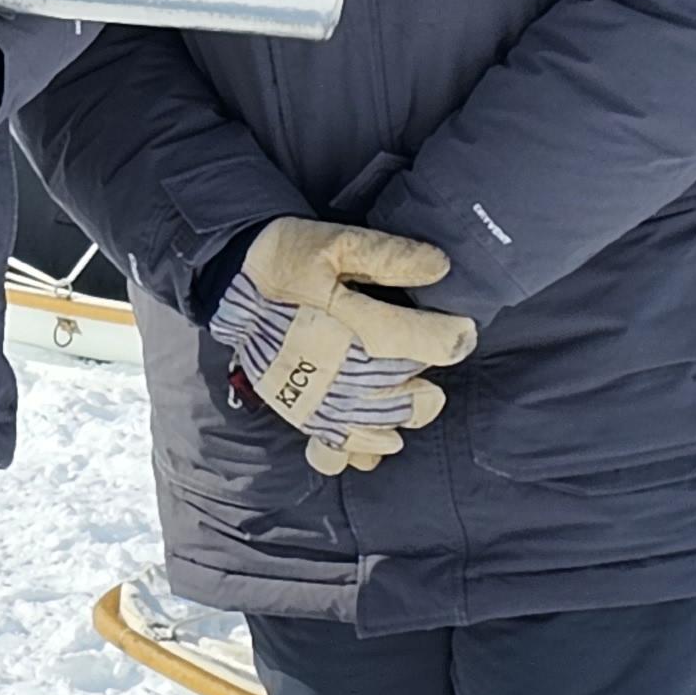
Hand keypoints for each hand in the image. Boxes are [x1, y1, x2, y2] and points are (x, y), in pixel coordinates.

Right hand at [216, 218, 477, 474]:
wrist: (232, 286)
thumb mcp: (336, 241)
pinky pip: (339, 452)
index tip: (463, 329)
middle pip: (408, 394)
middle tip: (428, 355)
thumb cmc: (289, 261)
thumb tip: (440, 267)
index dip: (453, 338)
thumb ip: (388, 256)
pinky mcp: (303, 418)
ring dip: (405, 410)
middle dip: (429, 378)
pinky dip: (365, 449)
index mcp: (349, 325)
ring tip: (408, 388)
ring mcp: (318, 403)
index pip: (422, 343)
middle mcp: (337, 373)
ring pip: (383, 426)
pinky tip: (377, 432)